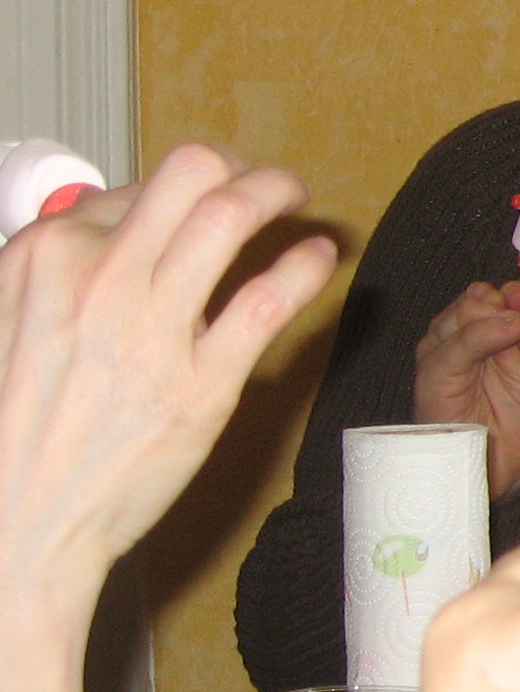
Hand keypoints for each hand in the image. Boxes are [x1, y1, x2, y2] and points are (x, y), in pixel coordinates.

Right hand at [0, 145, 335, 691]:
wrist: (16, 523)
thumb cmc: (13, 433)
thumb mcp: (6, 330)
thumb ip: (52, 280)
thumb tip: (103, 235)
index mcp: (41, 260)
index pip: (130, 191)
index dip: (170, 197)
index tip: (196, 206)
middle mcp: (98, 278)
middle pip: (190, 173)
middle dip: (239, 167)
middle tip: (265, 182)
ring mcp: (152, 326)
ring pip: (232, 216)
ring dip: (278, 194)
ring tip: (295, 201)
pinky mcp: (202, 381)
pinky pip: (269, 298)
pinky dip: (304, 265)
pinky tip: (317, 257)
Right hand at [416, 279, 519, 498]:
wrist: (506, 468)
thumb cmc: (518, 419)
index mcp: (477, 334)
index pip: (485, 295)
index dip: (510, 291)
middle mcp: (454, 341)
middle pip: (471, 300)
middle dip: (501, 300)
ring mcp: (440, 357)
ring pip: (458, 316)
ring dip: (491, 314)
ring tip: (517, 327)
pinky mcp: (432, 378)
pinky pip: (449, 348)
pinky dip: (480, 334)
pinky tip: (508, 330)